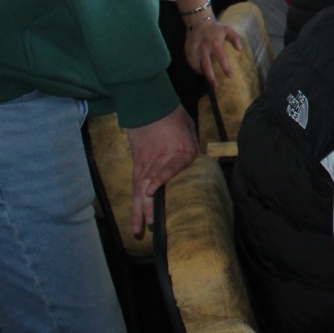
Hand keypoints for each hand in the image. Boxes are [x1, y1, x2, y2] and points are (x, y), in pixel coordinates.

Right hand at [126, 107, 197, 233]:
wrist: (148, 103)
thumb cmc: (173, 116)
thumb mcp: (189, 129)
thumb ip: (192, 148)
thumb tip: (197, 163)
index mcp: (179, 150)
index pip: (170, 166)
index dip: (160, 178)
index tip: (151, 190)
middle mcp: (160, 159)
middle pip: (152, 184)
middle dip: (150, 205)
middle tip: (151, 225)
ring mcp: (146, 163)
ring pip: (140, 190)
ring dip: (140, 210)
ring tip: (139, 229)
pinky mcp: (138, 164)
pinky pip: (136, 186)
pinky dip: (135, 201)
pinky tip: (135, 216)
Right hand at [185, 20, 242, 86]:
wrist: (198, 21)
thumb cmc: (215, 28)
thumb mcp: (227, 30)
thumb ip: (235, 38)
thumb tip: (240, 49)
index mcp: (215, 42)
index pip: (221, 57)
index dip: (226, 67)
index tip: (230, 76)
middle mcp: (204, 47)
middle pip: (207, 65)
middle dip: (211, 77)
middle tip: (216, 85)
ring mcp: (195, 49)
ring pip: (197, 65)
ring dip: (202, 73)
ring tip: (208, 78)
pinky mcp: (188, 50)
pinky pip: (191, 62)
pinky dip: (195, 68)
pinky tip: (199, 70)